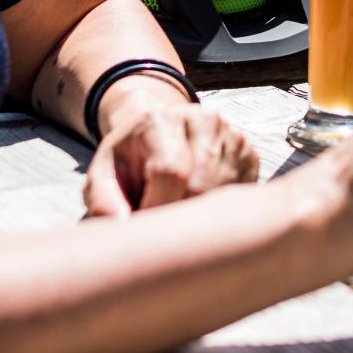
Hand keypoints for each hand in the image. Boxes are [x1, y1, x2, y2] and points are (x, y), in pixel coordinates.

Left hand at [83, 101, 259, 216]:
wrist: (159, 131)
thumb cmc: (130, 159)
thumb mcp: (103, 174)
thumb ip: (103, 201)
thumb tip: (123, 225)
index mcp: (162, 120)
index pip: (170, 172)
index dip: (157, 208)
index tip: (143, 230)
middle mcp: (204, 120)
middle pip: (200, 187)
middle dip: (178, 219)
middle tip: (160, 232)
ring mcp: (232, 135)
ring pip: (223, 195)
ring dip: (199, 219)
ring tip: (176, 214)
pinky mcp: (250, 155)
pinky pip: (240, 196)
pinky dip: (219, 212)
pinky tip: (198, 207)